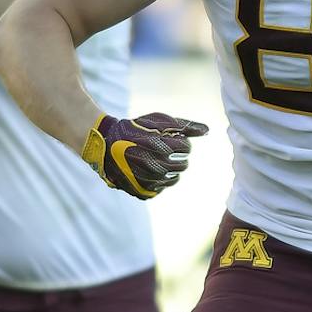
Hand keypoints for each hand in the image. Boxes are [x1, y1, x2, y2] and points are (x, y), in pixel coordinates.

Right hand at [81, 110, 208, 198]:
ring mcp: (147, 180)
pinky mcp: (142, 191)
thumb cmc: (135, 129)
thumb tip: (207, 130)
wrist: (105, 144)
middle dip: (177, 155)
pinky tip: (150, 169)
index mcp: (158, 146)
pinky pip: (162, 187)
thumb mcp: (158, 121)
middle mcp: (153, 165)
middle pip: (183, 164)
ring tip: (156, 159)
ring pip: (174, 177)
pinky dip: (160, 179)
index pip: (185, 147)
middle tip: (163, 149)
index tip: (168, 138)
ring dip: (170, 168)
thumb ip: (184, 126)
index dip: (179, 141)